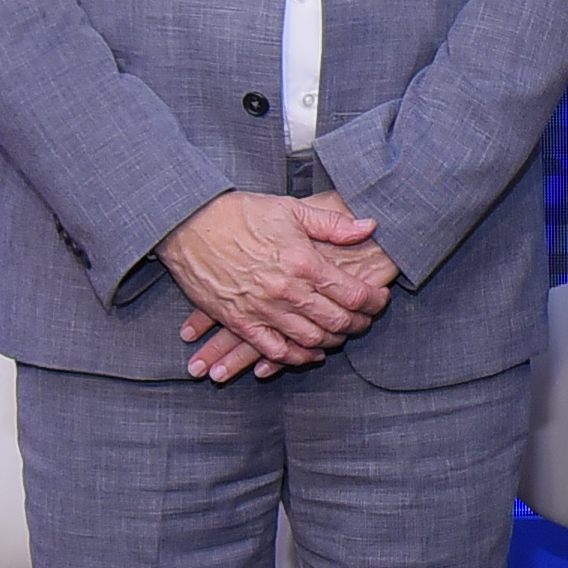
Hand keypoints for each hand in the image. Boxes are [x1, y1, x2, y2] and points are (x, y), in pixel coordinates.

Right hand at [164, 188, 389, 381]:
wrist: (188, 224)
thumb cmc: (240, 213)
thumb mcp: (291, 210)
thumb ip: (333, 224)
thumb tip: (370, 226)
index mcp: (303, 262)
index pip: (353, 294)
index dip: (373, 301)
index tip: (380, 298)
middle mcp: (286, 291)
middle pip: (337, 321)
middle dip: (359, 324)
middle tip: (366, 319)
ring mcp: (262, 310)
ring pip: (311, 340)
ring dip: (332, 342)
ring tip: (342, 335)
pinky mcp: (240, 322)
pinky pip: (275, 351)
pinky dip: (296, 357)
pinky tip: (309, 353)